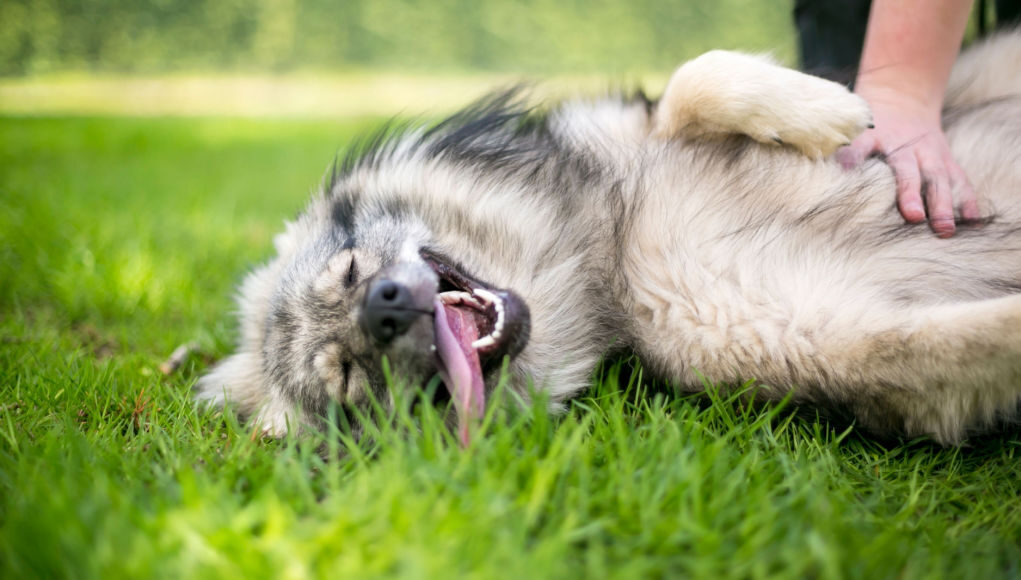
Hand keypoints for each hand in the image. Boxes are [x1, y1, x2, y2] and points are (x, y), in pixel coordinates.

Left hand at [836, 90, 977, 236]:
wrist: (901, 98)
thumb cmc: (868, 124)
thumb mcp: (850, 129)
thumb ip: (839, 149)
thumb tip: (823, 169)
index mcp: (874, 136)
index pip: (862, 146)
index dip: (855, 156)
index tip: (848, 170)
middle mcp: (905, 146)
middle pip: (909, 170)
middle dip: (911, 193)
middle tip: (913, 217)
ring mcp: (928, 153)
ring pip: (938, 178)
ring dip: (942, 204)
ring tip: (944, 229)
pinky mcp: (944, 161)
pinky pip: (958, 180)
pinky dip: (965, 199)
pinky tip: (971, 221)